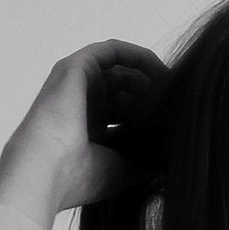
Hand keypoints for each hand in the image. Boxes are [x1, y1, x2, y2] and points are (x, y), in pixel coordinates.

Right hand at [0, 40, 165, 229]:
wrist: (47, 169)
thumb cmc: (80, 178)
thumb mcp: (125, 169)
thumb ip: (149, 157)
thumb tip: (176, 153)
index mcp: (88, 132)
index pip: (127, 116)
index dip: (153, 116)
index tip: (178, 122)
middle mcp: (81, 106)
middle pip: (127, 92)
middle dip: (155, 96)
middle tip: (181, 104)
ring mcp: (77, 85)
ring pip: (122, 71)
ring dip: (151, 76)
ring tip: (175, 89)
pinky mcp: (75, 67)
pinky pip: (112, 51)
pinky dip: (138, 55)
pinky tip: (161, 69)